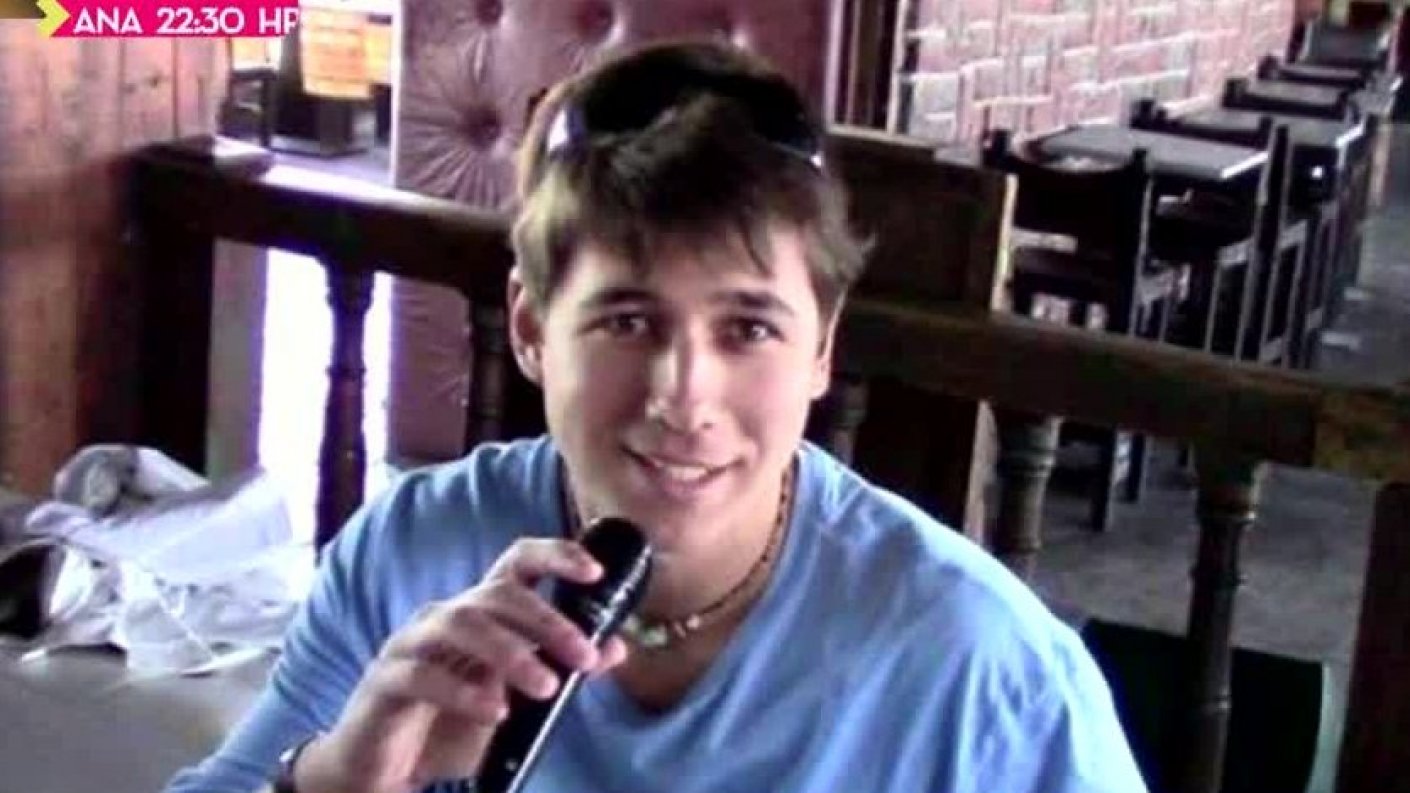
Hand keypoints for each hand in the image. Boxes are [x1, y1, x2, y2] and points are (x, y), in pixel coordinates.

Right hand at [295, 538, 630, 792]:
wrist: (383, 764)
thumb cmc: (451, 722)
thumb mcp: (515, 696)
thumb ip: (560, 669)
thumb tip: (616, 648)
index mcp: (481, 612)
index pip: (517, 562)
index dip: (556, 555)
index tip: (594, 571)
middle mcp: (446, 615)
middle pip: (498, 594)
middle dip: (548, 620)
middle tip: (584, 655)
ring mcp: (412, 643)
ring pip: (461, 623)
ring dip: (510, 652)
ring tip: (546, 685)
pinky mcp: (386, 680)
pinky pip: (423, 674)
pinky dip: (464, 691)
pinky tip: (495, 711)